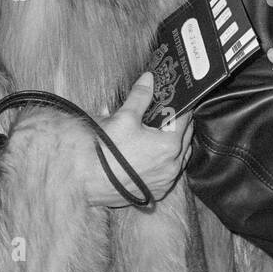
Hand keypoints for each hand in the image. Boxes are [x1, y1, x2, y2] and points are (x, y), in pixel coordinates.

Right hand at [84, 73, 192, 207]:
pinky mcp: (157, 192)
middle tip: (167, 112)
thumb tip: (149, 79)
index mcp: (170, 145)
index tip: (175, 99)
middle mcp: (173, 165)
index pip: (186, 119)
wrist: (86, 182)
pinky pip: (171, 173)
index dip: (181, 106)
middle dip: (179, 123)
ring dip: (176, 143)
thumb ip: (140, 96)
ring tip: (161, 132)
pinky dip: (168, 162)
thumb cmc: (105, 151)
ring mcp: (166, 181)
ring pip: (181, 157)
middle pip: (185, 138)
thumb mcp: (124, 117)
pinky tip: (155, 154)